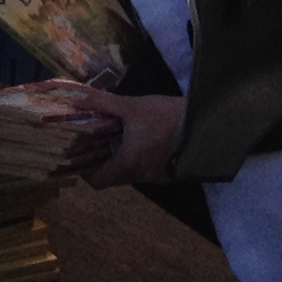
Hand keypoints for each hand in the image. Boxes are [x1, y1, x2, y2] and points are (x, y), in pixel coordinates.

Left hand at [70, 86, 184, 190]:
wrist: (204, 122)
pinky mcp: (170, 173)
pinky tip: (137, 142)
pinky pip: (146, 172)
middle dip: (102, 165)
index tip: (81, 156)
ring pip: (130, 176)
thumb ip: (102, 103)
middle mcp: (142, 175)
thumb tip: (78, 99)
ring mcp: (157, 177)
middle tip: (95, 144)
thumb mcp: (132, 106)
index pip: (99, 182)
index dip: (86, 172)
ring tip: (114, 140)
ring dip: (120, 162)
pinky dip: (136, 162)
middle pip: (113, 179)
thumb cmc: (165, 115)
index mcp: (129, 162)